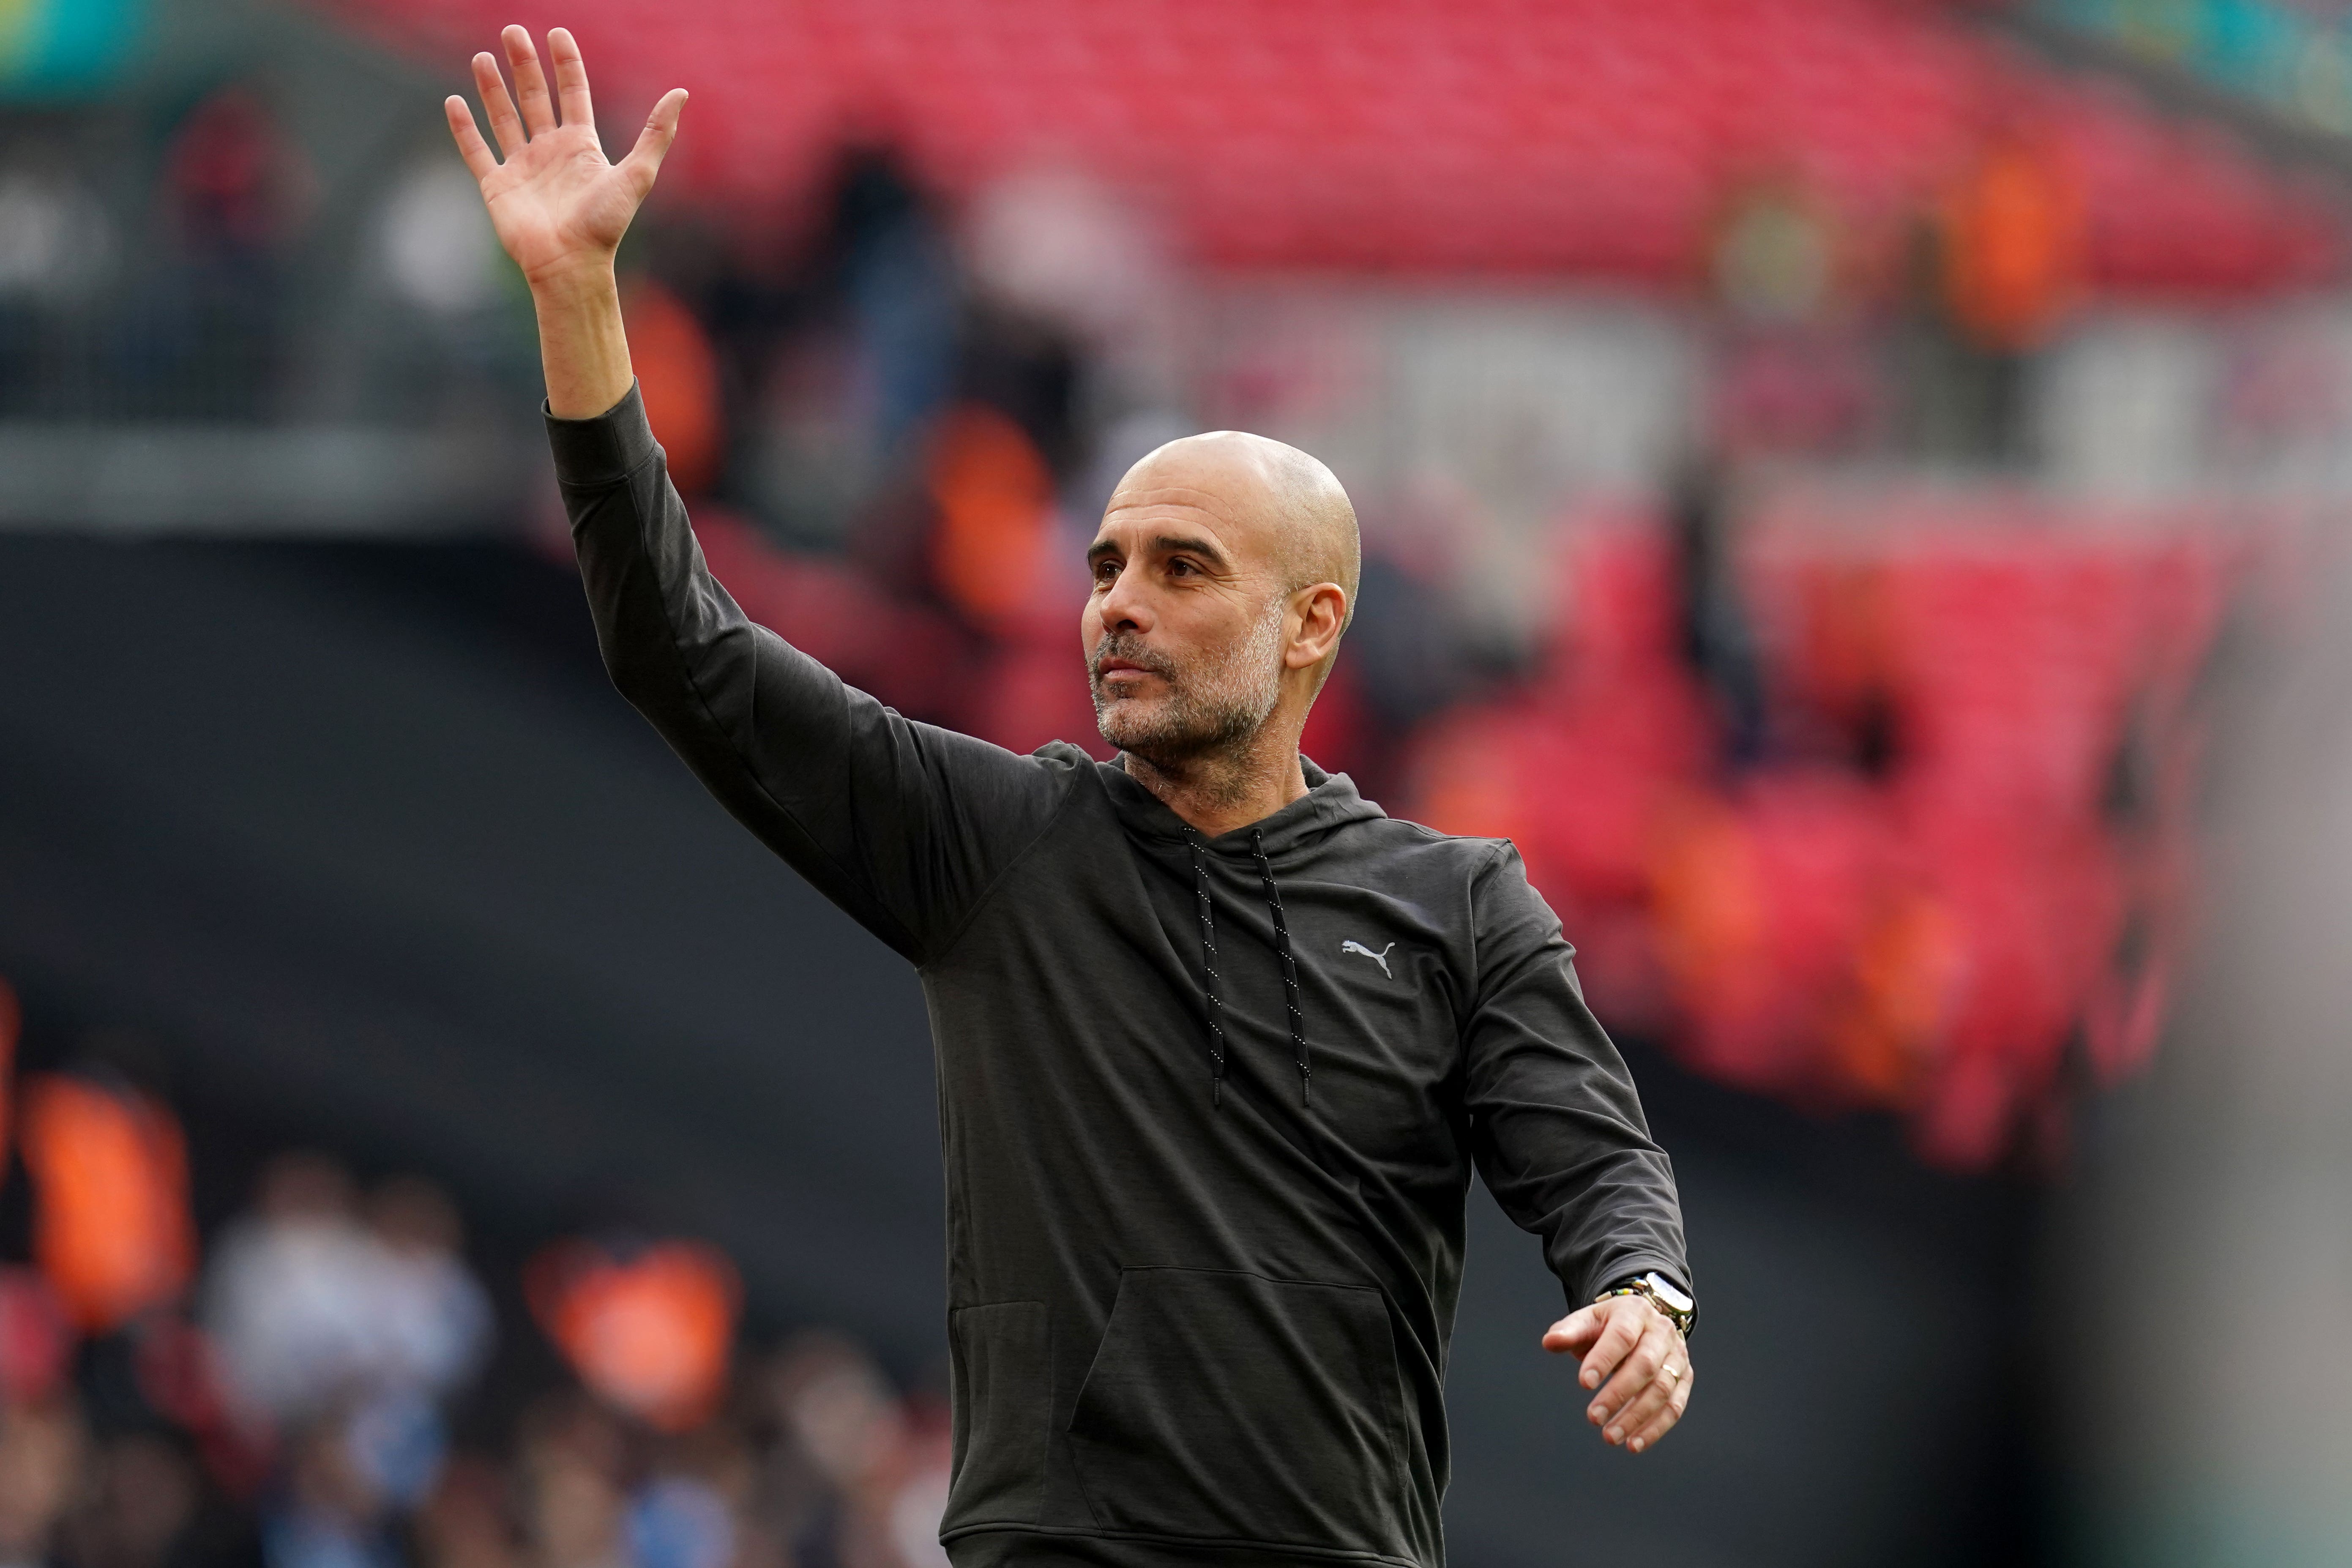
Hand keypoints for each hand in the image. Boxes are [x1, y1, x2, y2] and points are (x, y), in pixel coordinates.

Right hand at [444, 25, 684, 295]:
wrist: (571, 264)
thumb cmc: (605, 225)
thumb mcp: (638, 174)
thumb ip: (656, 133)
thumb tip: (682, 92)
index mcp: (581, 146)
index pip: (573, 93)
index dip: (566, 63)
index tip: (557, 33)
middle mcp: (550, 152)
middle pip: (535, 97)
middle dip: (525, 64)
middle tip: (513, 31)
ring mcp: (522, 167)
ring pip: (504, 117)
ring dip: (493, 87)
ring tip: (484, 56)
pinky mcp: (497, 185)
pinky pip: (476, 150)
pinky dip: (464, 127)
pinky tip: (454, 100)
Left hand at [1542, 1293, 1691, 1454]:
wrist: (1642, 1322)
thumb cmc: (1608, 1325)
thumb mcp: (1587, 1321)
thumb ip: (1569, 1331)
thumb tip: (1550, 1342)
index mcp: (1635, 1312)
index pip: (1622, 1336)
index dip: (1604, 1360)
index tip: (1583, 1384)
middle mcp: (1661, 1332)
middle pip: (1645, 1365)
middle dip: (1618, 1394)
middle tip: (1593, 1417)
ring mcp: (1677, 1356)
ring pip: (1662, 1389)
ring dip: (1636, 1417)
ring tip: (1610, 1437)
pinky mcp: (1684, 1378)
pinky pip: (1675, 1407)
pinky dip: (1655, 1428)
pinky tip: (1633, 1444)